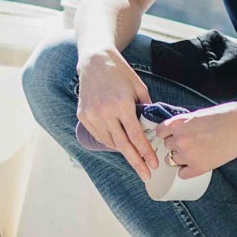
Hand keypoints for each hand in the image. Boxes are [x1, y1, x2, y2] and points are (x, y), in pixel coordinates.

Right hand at [76, 47, 157, 179]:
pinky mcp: (83, 116)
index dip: (145, 152)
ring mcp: (92, 115)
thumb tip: (153, 127)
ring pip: (110, 142)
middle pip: (123, 145)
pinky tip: (119, 141)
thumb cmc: (119, 73)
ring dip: (123, 150)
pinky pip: (99, 136)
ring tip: (134, 155)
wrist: (94, 61)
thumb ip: (146, 107)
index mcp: (121, 104)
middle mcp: (105, 112)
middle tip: (145, 174)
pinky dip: (110, 141)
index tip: (153, 164)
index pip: (135, 136)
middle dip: (136, 162)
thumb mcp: (139, 86)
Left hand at [155, 102, 236, 178]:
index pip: (160, 132)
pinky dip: (188, 170)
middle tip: (191, 142)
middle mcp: (180, 139)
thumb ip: (184, 123)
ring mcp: (188, 155)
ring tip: (196, 152)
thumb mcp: (198, 114)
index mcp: (178, 123)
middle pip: (167, 146)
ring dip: (181, 158)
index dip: (167, 133)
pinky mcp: (198, 168)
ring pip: (172, 160)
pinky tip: (196, 164)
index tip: (172, 135)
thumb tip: (176, 130)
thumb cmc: (226, 116)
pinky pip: (183, 174)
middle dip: (176, 145)